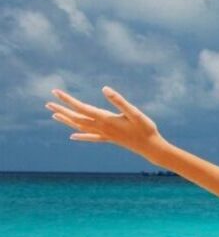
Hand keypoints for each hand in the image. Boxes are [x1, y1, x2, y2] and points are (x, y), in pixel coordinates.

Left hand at [46, 87, 166, 160]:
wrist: (151, 148)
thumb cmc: (145, 128)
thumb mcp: (134, 112)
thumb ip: (119, 100)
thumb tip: (104, 88)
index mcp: (105, 119)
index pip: (81, 108)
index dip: (68, 100)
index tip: (55, 92)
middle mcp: (101, 128)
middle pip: (77, 118)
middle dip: (62, 110)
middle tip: (48, 104)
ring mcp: (104, 135)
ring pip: (81, 127)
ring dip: (67, 121)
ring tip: (54, 115)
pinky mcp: (109, 139)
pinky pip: (90, 137)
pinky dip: (80, 136)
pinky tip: (72, 136)